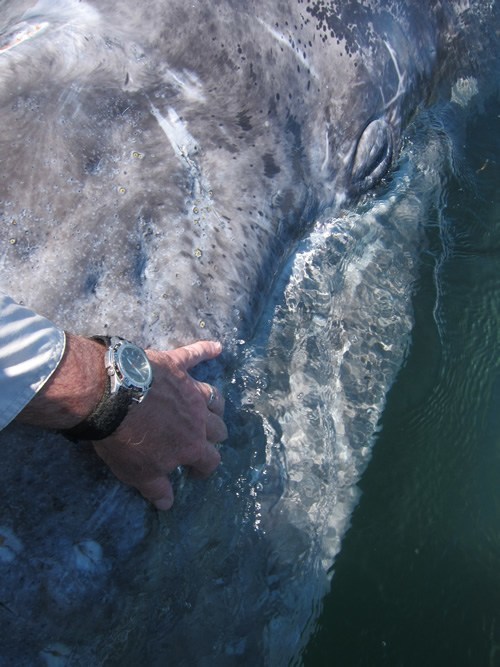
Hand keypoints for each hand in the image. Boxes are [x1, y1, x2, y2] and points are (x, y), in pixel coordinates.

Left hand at [92, 341, 226, 509]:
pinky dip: (207, 350)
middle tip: (203, 440)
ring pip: (213, 397)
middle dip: (214, 436)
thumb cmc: (124, 439)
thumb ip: (157, 488)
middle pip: (217, 428)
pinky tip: (217, 347)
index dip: (204, 468)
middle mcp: (198, 417)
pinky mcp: (176, 365)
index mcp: (191, 445)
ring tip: (213, 408)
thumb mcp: (137, 472)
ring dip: (215, 404)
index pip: (209, 460)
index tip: (193, 471)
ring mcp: (189, 388)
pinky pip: (195, 354)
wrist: (111, 397)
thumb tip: (169, 504)